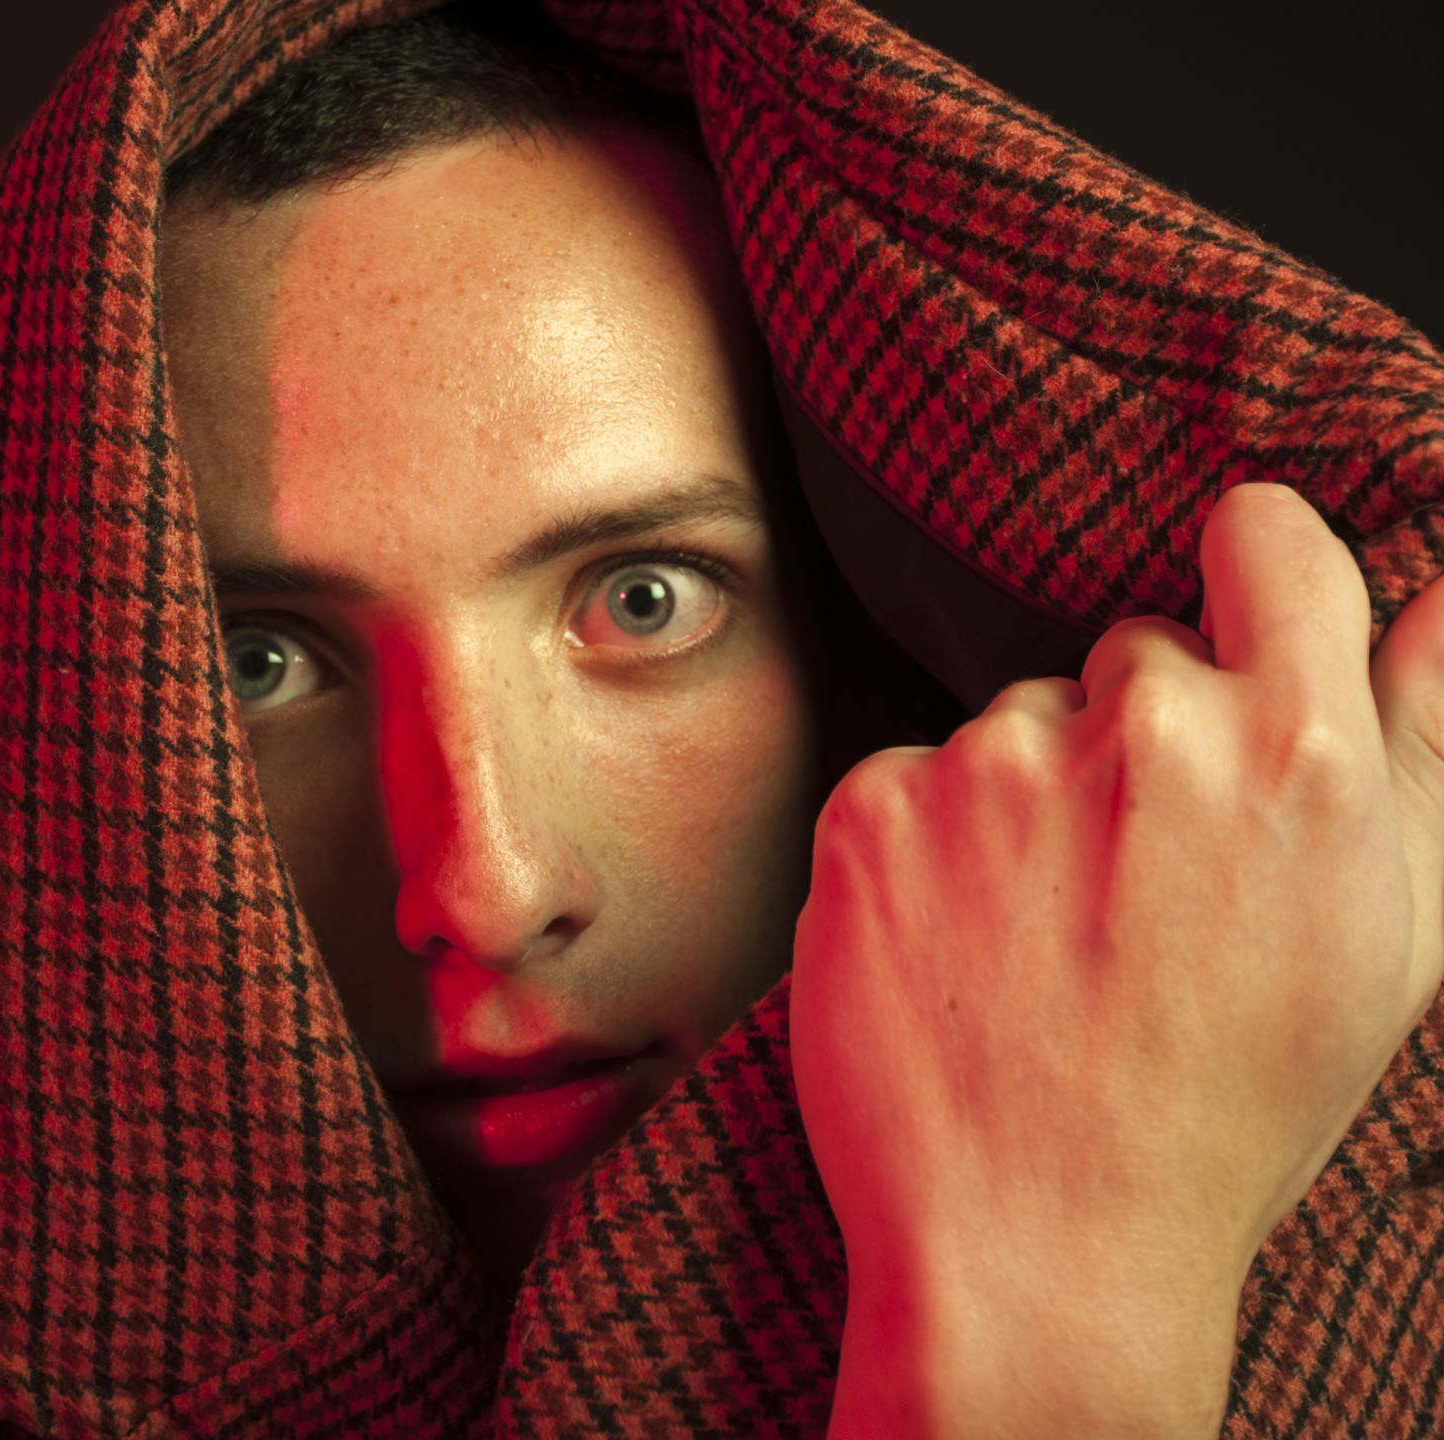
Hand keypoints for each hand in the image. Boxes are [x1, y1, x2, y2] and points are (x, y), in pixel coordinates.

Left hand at [790, 484, 1443, 1436]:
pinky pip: (913, 776)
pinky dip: (927, 845)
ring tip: (1044, 947)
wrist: (1036, 1252)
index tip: (1235, 632)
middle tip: (1139, 895)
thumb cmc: (1227, 1111)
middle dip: (1143, 745)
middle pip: (1137, 656)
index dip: (1253, 572)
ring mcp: (992, 767)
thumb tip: (1440, 602)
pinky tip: (957, 952)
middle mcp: (1148, 734)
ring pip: (1017, 725)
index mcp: (1301, 755)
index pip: (1269, 536)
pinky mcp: (872, 808)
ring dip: (1028, 804)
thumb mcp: (1384, 944)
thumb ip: (1424, 750)